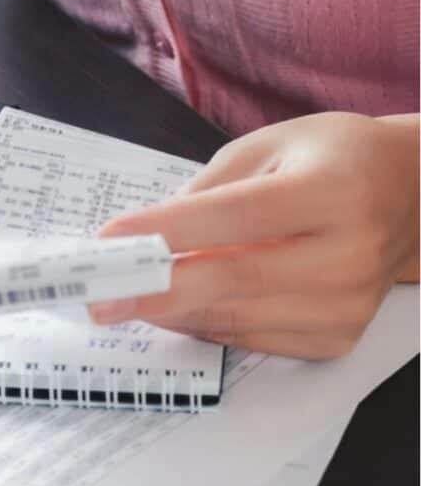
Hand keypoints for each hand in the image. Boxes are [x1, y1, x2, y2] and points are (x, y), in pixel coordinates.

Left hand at [89, 112, 419, 359]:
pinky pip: (247, 339)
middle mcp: (349, 254)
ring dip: (168, 309)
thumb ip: (207, 191)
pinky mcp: (335, 338)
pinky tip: (175, 302)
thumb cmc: (329, 161)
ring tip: (121, 295)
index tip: (110, 239)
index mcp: (334, 191)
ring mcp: (346, 305)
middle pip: (233, 280)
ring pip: (233, 318)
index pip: (238, 217)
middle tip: (96, 297)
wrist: (409, 199)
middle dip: (152, 290)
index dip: (169, 231)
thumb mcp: (267, 147)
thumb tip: (146, 239)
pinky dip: (201, 323)